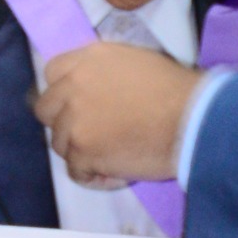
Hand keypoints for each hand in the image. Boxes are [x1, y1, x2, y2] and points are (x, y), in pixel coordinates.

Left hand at [30, 41, 200, 189]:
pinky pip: (76, 171)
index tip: (78, 104)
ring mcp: (74, 120)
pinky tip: (117, 172)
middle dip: (64, 123)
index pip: (52, 73)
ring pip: (60, 143)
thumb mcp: (134, 60)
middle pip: (46, 110)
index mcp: (87, 60)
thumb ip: (102, 71)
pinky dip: (94, 176)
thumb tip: (92, 88)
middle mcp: (73, 86)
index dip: (63, 92)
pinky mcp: (83, 151)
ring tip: (112, 155)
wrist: (191, 118)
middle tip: (91, 133)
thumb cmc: (175, 89)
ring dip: (82, 152)